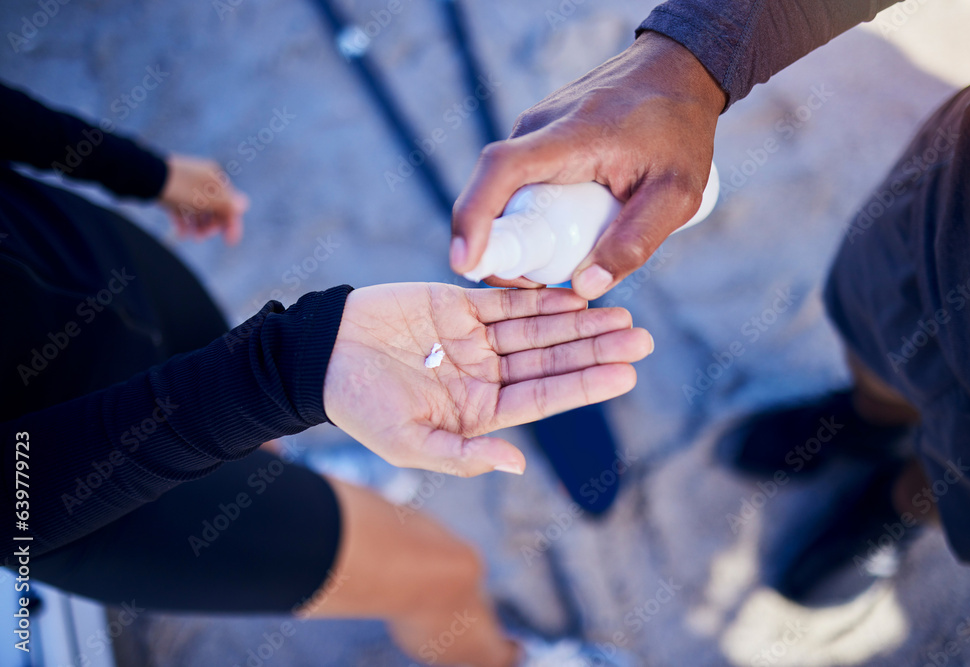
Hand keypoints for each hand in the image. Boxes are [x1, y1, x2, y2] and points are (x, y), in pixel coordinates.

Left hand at [158, 154, 248, 244]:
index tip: (230, 242)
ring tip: (192, 237)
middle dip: (212, 225)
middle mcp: (203, 179)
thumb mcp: (207, 199)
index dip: (232, 224)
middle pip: (215, 208)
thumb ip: (227, 204)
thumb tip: (245, 205)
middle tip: (203, 237)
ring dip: (199, 226)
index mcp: (215, 178)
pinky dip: (184, 221)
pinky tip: (181, 233)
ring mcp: (186, 185)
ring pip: (198, 210)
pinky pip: (183, 209)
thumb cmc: (180, 187)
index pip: (230, 204)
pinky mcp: (171, 191)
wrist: (145, 176)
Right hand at [323, 284, 653, 476]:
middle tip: (641, 338)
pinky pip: (509, 300)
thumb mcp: (409, 443)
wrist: (319, 355)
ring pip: (539, 328)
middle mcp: (486, 374)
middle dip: (596, 349)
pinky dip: (541, 297)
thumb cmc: (360, 407)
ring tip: (621, 315)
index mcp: (479, 411)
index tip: (626, 373)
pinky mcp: (459, 304)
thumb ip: (463, 455)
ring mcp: (475, 338)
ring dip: (580, 322)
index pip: (544, 397)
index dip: (585, 384)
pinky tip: (575, 296)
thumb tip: (517, 463)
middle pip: (552, 360)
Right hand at [451, 32, 725, 298]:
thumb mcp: (677, 195)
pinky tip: (561, 230)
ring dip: (517, 229)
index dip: (473, 217)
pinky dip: (528, 211)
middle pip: (492, 191)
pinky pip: (519, 180)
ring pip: (504, 189)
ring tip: (558, 259)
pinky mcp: (538, 134)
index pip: (500, 171)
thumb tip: (585, 287)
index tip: (464, 263)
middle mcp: (539, 127)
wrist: (679, 70)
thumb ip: (635, 241)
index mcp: (570, 136)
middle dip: (496, 245)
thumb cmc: (680, 130)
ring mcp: (534, 128)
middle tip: (532, 285)